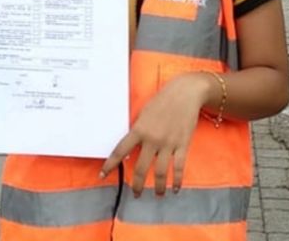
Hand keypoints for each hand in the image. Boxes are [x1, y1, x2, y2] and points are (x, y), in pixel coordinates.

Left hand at [99, 72, 213, 195]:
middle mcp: (152, 139)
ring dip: (158, 187)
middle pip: (141, 168)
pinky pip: (179, 167)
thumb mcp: (145, 113)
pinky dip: (178, 180)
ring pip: (160, 172)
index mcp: (139, 129)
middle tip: (136, 194)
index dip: (110, 164)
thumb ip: (138, 130)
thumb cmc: (163, 100)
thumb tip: (132, 148)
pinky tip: (176, 188)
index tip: (102, 175)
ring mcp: (168, 143)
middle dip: (137, 184)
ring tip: (157, 194)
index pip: (120, 151)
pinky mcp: (182, 144)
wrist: (186, 92)